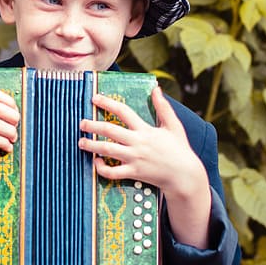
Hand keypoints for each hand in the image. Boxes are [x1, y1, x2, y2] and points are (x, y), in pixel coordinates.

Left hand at [79, 85, 211, 247]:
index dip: (107, 103)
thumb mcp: (174, 125)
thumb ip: (163, 107)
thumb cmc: (179, 149)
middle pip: (109, 131)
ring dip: (91, 145)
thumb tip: (156, 89)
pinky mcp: (133, 172)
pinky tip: (96, 162)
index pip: (123, 112)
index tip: (94, 98)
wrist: (184, 175)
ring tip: (81, 142)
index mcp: (146, 129)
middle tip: (82, 123)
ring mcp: (134, 158)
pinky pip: (112, 172)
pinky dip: (102, 168)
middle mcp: (137, 143)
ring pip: (107, 150)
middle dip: (93, 125)